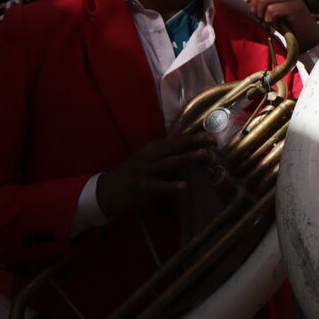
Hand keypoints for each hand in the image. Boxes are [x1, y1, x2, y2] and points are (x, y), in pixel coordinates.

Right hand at [96, 133, 211, 219]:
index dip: (193, 137)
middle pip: (173, 147)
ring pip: (168, 163)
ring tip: (204, 155)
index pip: (175, 140)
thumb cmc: (132, 172)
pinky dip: (171, 185)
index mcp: (152, 148)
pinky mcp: (142, 188)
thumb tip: (182, 128)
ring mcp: (145, 172)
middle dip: (193, 142)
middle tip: (211, 139)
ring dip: (186, 158)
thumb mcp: (148, 154)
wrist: (107, 190)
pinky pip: (159, 187)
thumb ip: (166, 144)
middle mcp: (150, 157)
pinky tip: (184, 186)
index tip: (211, 134)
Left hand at [242, 0, 318, 51]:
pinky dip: (270, 20)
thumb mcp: (273, 7)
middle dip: (254, 7)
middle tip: (261, 16)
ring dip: (261, 14)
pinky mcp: (295, 8)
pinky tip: (276, 24)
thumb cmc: (286, 21)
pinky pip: (272, 10)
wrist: (306, 33)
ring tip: (268, 20)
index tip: (248, 1)